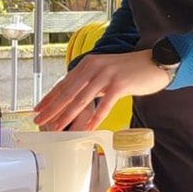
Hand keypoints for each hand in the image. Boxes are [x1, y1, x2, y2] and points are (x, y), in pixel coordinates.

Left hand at [33, 49, 169, 131]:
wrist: (155, 63)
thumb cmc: (131, 70)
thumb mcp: (105, 72)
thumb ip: (90, 82)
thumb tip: (74, 98)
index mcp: (88, 63)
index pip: (64, 83)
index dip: (49, 98)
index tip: (37, 110)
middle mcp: (95, 67)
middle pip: (68, 92)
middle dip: (52, 109)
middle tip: (39, 121)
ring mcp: (107, 75)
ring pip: (82, 99)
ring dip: (67, 116)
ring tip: (56, 128)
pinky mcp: (120, 84)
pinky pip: (104, 104)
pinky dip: (95, 118)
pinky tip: (87, 128)